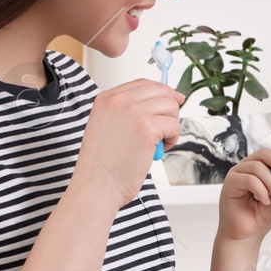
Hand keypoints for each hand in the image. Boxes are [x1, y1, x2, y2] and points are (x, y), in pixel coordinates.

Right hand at [73, 79, 183, 210]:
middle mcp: (118, 100)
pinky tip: (158, 150)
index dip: (162, 91)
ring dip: (171, 126)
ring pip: (170, 106)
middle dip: (170, 110)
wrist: (96, 186)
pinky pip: (173, 125)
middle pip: (161, 91)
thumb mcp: (107, 127)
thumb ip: (126, 114)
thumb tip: (157, 107)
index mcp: (106, 99)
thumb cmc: (102, 166)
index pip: (142, 84)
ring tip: (159, 143)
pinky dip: (172, 139)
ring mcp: (132, 111)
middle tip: (167, 129)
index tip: (174, 100)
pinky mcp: (146, 127)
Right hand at [218, 148, 270, 243]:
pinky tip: (264, 201)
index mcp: (260, 170)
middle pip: (263, 154)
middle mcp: (248, 169)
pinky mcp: (230, 183)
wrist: (248, 235)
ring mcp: (238, 174)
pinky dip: (260, 190)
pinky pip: (248, 179)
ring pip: (257, 167)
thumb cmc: (261, 217)